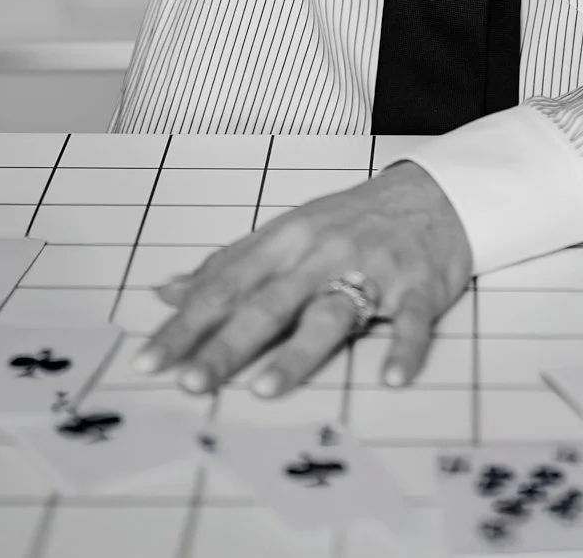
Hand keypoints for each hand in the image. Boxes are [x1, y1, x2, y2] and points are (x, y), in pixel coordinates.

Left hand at [132, 162, 471, 395]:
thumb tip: (167, 292)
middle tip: (192, 382)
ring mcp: (373, 268)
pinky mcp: (418, 285)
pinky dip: (404, 347)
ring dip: (298, 351)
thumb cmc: (350, 220)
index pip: (227, 285)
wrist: (432, 193)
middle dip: (228, 344)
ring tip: (265, 389)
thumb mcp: (287, 232)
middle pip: (269, 303)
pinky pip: (410, 319)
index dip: (187, 324)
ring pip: (331, 311)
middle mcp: (324, 252)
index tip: (150, 360)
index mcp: (287, 240)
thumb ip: (231, 265)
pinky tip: (392, 377)